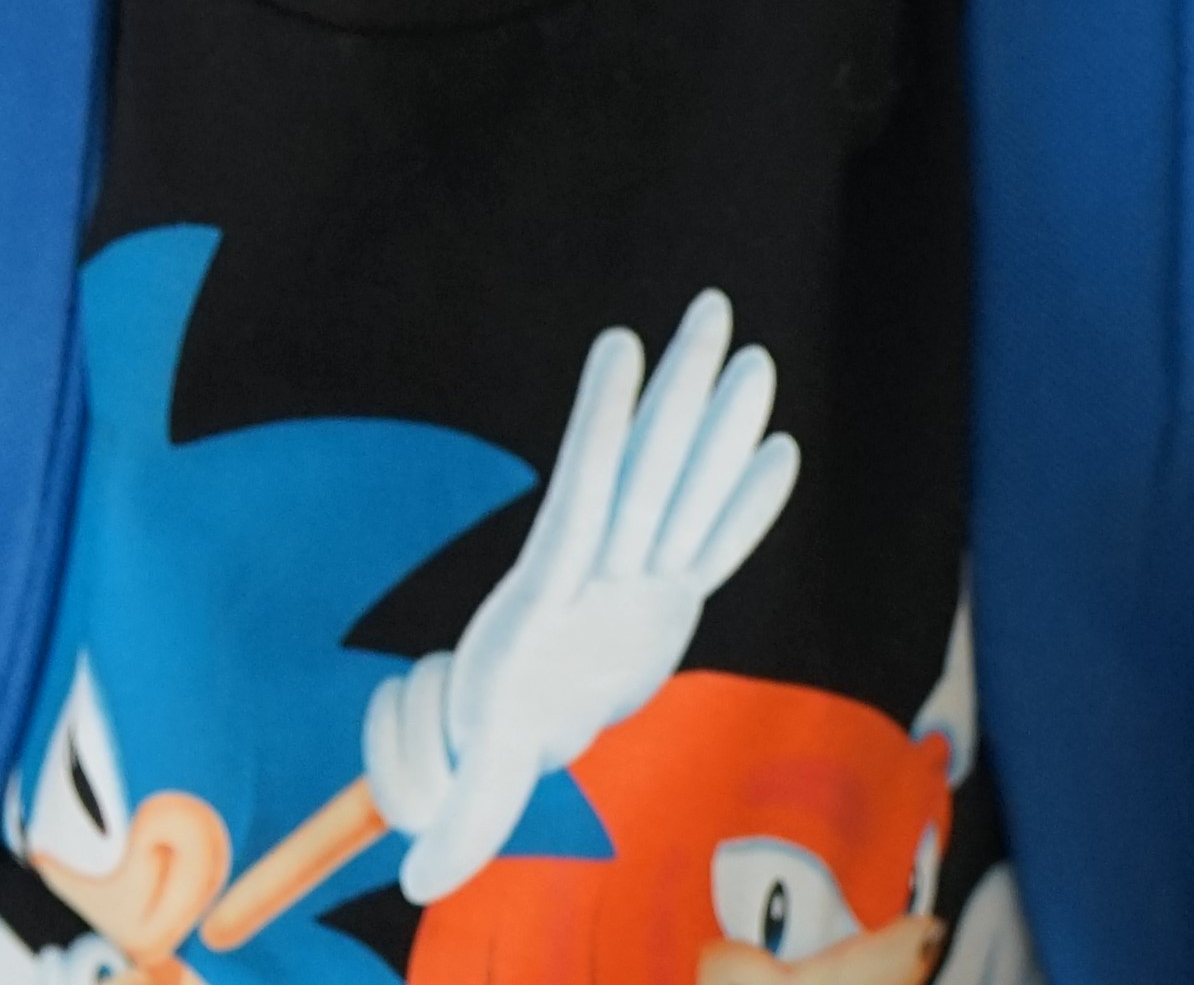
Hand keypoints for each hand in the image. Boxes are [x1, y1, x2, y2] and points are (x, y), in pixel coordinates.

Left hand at [363, 291, 800, 905]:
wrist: (522, 725)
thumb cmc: (497, 732)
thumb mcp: (481, 773)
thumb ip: (463, 821)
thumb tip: (416, 883)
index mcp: (555, 592)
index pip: (581, 495)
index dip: (599, 426)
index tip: (616, 353)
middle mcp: (604, 571)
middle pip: (648, 469)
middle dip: (680, 396)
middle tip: (710, 309)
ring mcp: (640, 577)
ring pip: (684, 487)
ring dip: (717, 423)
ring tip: (743, 350)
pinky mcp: (668, 595)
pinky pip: (713, 540)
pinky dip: (746, 504)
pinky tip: (777, 451)